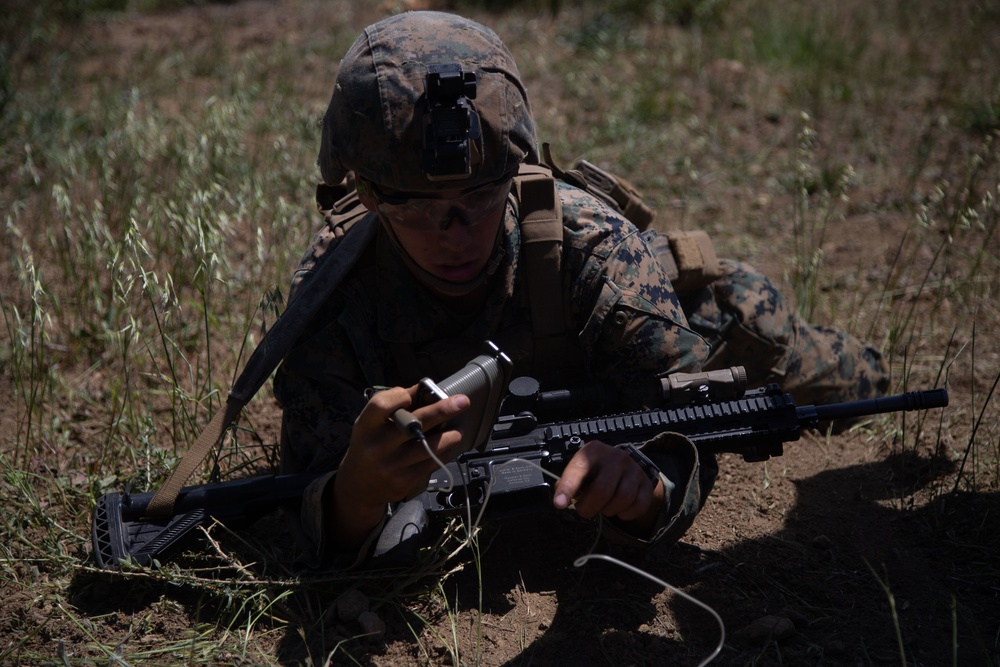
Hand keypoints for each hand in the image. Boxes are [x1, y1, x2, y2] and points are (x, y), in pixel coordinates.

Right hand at [330, 385, 469, 547]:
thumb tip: (422, 389)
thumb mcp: (370, 425)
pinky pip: (430, 463)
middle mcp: (377, 446)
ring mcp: (391, 464)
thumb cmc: (369, 446)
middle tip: (463, 402)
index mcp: (366, 427)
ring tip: (458, 431)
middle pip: (414, 422)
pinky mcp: (403, 480)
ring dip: (449, 436)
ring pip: (427, 446)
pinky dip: (444, 453)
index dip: (400, 396)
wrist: (359, 486)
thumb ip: (390, 407)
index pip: (382, 405)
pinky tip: (450, 447)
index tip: (414, 394)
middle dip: (442, 410)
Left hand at [553, 441, 664, 533]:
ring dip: (609, 510)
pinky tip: (619, 509)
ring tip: (603, 507)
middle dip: (589, 507)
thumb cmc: (595, 471)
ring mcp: (633, 469)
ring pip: (622, 498)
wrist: (624, 467)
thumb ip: (568, 483)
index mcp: (593, 451)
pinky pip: (638, 505)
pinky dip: (626, 514)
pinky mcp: (646, 484)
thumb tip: (561, 500)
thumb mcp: (580, 470)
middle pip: (602, 490)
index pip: (578, 470)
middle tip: (585, 510)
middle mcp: (615, 457)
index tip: (559, 504)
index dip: (568, 488)